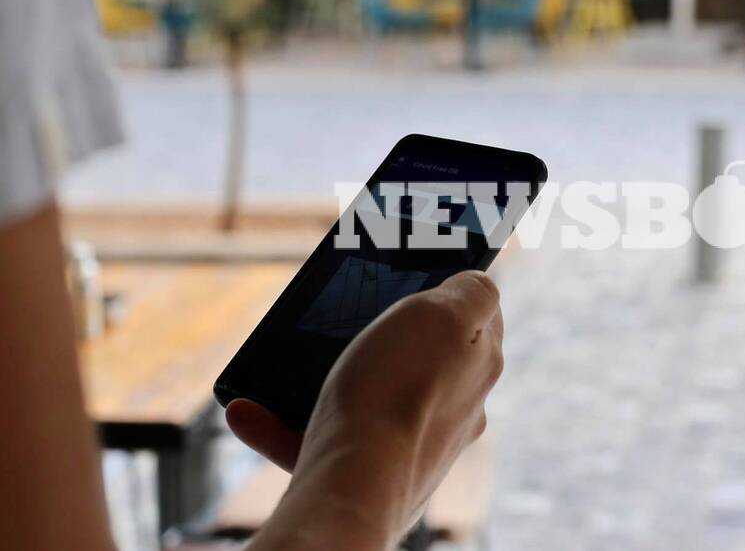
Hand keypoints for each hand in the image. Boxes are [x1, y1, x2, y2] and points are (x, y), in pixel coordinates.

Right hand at [230, 271, 504, 549]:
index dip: (448, 290)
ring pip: (366, 398)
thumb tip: (479, 284)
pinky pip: (320, 441)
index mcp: (480, 368)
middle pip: (423, 357)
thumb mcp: (445, 312)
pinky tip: (247, 412)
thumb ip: (473, 292)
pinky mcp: (367, 478)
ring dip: (321, 378)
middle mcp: (457, 412)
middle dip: (383, 335)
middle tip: (343, 316)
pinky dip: (282, 425)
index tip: (410, 275)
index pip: (479, 316)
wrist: (356, 487)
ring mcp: (413, 447)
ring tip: (283, 362)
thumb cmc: (400, 389)